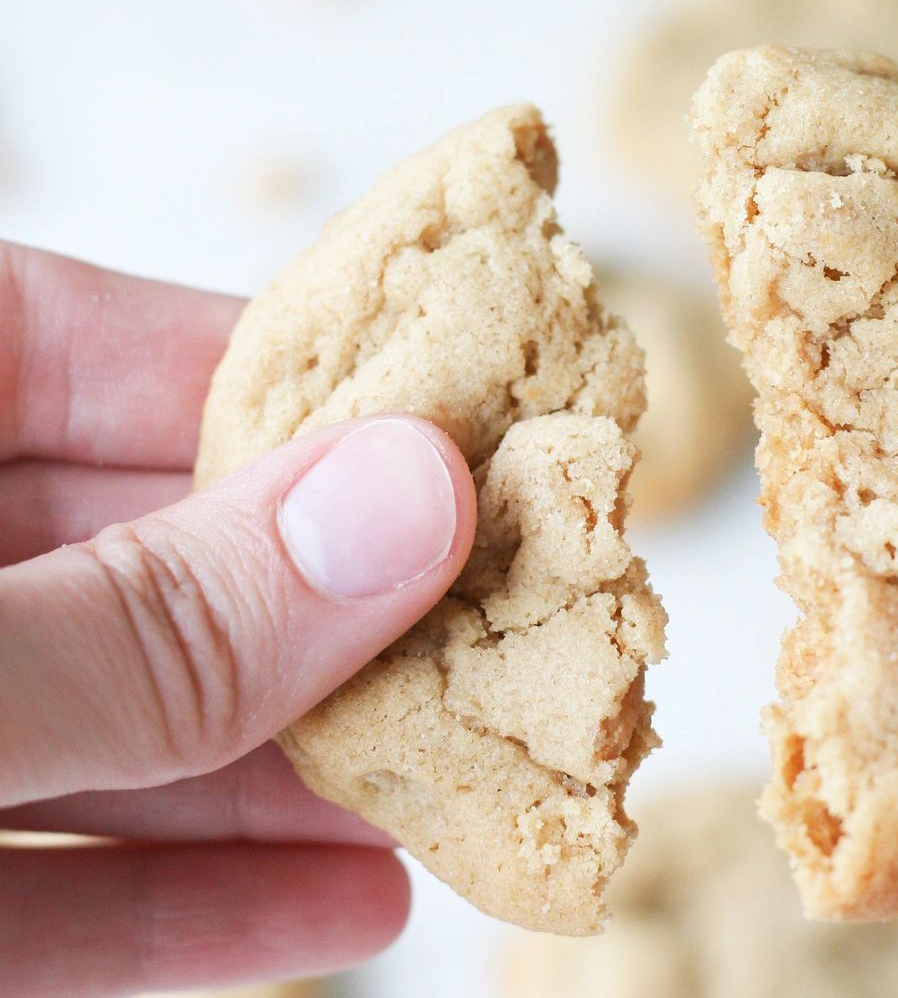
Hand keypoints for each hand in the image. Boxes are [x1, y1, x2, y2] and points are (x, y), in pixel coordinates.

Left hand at [0, 242, 476, 995]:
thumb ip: (143, 618)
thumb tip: (410, 500)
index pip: (77, 339)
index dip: (277, 374)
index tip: (458, 420)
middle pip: (131, 551)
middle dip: (322, 603)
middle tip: (504, 624)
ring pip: (110, 725)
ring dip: (289, 769)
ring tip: (467, 781)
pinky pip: (43, 890)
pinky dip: (185, 907)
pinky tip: (344, 904)